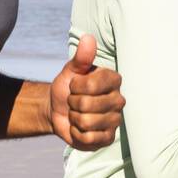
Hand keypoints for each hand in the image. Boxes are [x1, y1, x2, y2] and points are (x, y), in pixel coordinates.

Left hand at [49, 34, 124, 149]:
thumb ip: (81, 57)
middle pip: (87, 105)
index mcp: (113, 80)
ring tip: (77, 114)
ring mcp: (115, 120)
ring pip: (86, 122)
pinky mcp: (108, 138)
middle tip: (74, 101)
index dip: (75, 87)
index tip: (74, 85)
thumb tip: (88, 38)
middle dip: (73, 104)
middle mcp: (119, 100)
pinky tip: (80, 128)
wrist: (58, 109)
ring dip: (74, 119)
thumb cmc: (68, 87)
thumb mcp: (71, 70)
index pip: (92, 85)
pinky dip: (76, 133)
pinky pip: (88, 138)